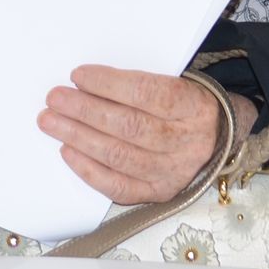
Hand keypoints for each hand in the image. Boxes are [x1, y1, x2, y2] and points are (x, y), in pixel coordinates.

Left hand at [38, 64, 227, 203]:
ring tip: (51, 122)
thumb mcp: (177, 83)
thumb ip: (138, 84)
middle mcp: (187, 142)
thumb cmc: (185, 106)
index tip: (78, 75)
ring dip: (79, 137)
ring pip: (119, 156)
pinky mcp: (159, 193)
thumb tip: (85, 84)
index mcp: (195, 106)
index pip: (147, 93)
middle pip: (129, 126)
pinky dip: (89, 169)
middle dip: (85, 111)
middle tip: (55, 99)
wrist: (217, 139)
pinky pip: (118, 186)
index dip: (109, 84)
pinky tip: (68, 151)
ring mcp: (173, 172)